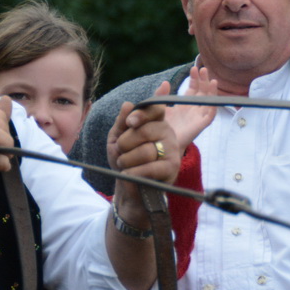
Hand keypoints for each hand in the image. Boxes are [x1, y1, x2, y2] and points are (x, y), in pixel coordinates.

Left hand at [108, 99, 181, 231]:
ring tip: (125, 165)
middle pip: (144, 130)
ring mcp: (172, 149)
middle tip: (121, 151)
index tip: (130, 122)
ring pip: (145, 151)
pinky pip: (150, 168)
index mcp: (155, 121)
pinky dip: (134, 173)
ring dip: (127, 160)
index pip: (155, 108)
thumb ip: (121, 121)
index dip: (142, 114)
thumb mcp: (117, 138)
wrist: (128, 185)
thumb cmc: (124, 159)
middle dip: (125, 143)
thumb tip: (127, 104)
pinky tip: (129, 175)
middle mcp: (167, 131)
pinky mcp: (173, 167)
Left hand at [162, 69, 217, 152]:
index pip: (192, 89)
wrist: (161, 147)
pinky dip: (213, 101)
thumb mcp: (158, 108)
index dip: (194, 79)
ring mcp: (197, 117)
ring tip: (210, 78)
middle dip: (203, 80)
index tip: (193, 69)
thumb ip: (161, 96)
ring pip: (208, 100)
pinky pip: (211, 112)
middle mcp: (192, 110)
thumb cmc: (159, 129)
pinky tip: (213, 92)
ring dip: (210, 89)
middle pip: (202, 92)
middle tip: (202, 69)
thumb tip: (165, 82)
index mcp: (183, 105)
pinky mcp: (201, 125)